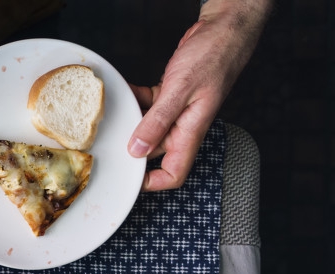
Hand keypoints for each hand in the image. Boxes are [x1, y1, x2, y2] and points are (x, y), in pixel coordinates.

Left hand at [128, 0, 270, 190]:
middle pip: (154, 153)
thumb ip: (158, 121)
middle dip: (132, 150)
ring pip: (148, 129)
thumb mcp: (181, 89)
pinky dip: (136, 101)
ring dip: (132, 123)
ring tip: (114, 117)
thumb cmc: (214, 54)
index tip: (129, 179)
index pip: (173, 173)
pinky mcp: (171, 96)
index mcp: (190, 132)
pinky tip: (126, 93)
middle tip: (109, 144)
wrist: (225, 29)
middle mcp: (184, 126)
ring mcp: (177, 111)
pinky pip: (148, 106)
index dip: (152, 182)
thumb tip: (137, 150)